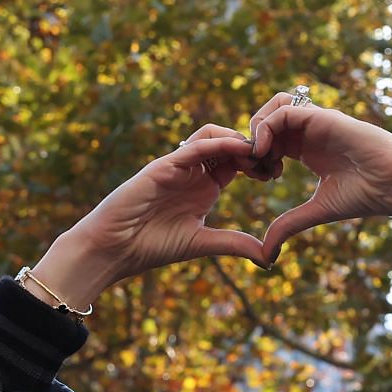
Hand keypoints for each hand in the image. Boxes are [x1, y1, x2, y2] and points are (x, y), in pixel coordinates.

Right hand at [27, 125, 275, 307]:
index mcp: (204, 187)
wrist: (114, 248)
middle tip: (275, 160)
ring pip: (212, 136)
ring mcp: (178, 166)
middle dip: (254, 148)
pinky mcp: (163, 166)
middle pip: (229, 145)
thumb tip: (268, 256)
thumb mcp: (203, 243)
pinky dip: (218, 144)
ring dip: (238, 140)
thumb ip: (234, 243)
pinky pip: (193, 147)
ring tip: (259, 152)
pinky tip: (239, 149)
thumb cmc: (151, 246)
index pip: (237, 163)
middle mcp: (193, 172)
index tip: (277, 173)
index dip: (259, 163)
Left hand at [246, 92, 391, 259]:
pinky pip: (284, 110)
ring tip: (259, 155)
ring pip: (273, 108)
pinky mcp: (322, 117)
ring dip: (258, 128)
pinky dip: (267, 127)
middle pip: (267, 121)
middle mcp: (309, 132)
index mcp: (306, 150)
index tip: (260, 180)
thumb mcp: (316, 211)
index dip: (257, 157)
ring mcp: (315, 122)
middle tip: (255, 167)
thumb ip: (288, 225)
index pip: (270, 141)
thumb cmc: (364, 196)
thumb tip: (265, 253)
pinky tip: (267, 152)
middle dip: (252, 142)